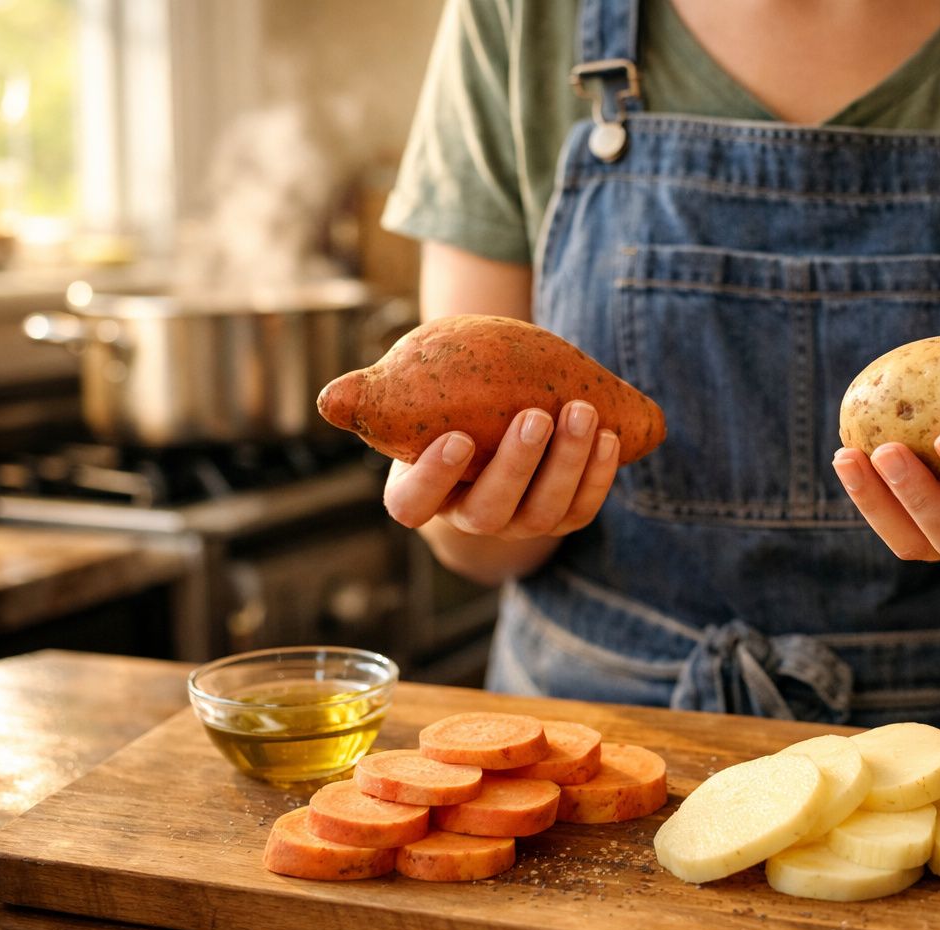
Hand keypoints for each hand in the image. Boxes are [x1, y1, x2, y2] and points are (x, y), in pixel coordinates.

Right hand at [383, 400, 620, 540]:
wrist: (492, 422)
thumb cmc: (439, 410)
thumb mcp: (405, 403)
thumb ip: (373, 397)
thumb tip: (329, 398)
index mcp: (421, 495)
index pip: (414, 505)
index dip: (434, 478)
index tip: (455, 438)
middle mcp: (470, 517)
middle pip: (492, 511)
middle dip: (519, 464)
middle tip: (537, 416)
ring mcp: (519, 522)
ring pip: (544, 512)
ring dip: (568, 464)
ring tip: (581, 412)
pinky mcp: (561, 518)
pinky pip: (582, 508)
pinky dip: (598, 474)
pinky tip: (610, 435)